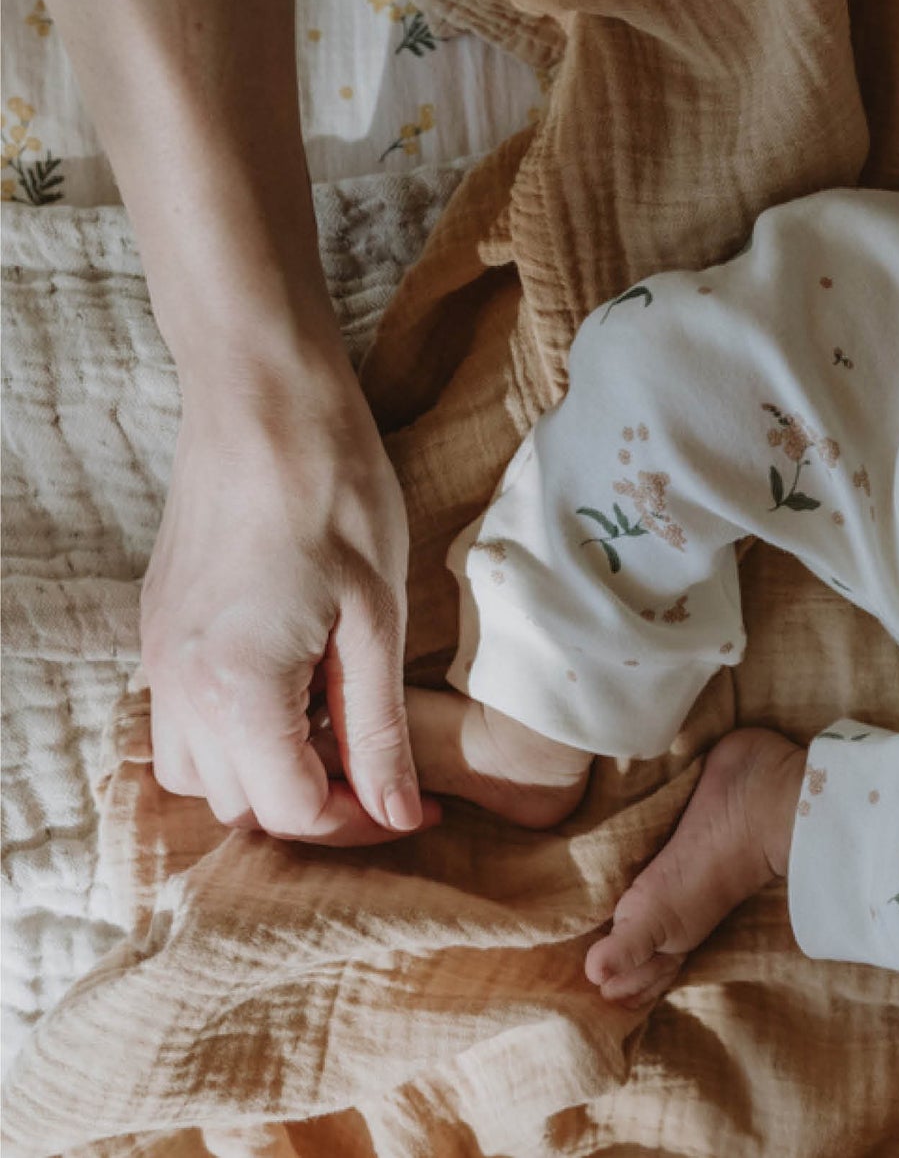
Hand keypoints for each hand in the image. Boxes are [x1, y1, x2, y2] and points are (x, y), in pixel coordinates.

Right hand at [142, 350, 437, 845]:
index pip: (293, 812)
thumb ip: (379, 728)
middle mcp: (178, 688)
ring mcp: (157, 656)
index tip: (417, 803)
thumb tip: (400, 816)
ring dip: (268, 771)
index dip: (363, 820)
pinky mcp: (157, 627)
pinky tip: (294, 684)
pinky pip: (183, 719)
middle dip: (316, 801)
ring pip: (200, 770)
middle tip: (384, 763)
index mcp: (236, 691)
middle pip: (240, 804)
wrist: (263, 402)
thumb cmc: (335, 493)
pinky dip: (236, 730)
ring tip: (336, 720)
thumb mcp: (378, 618)